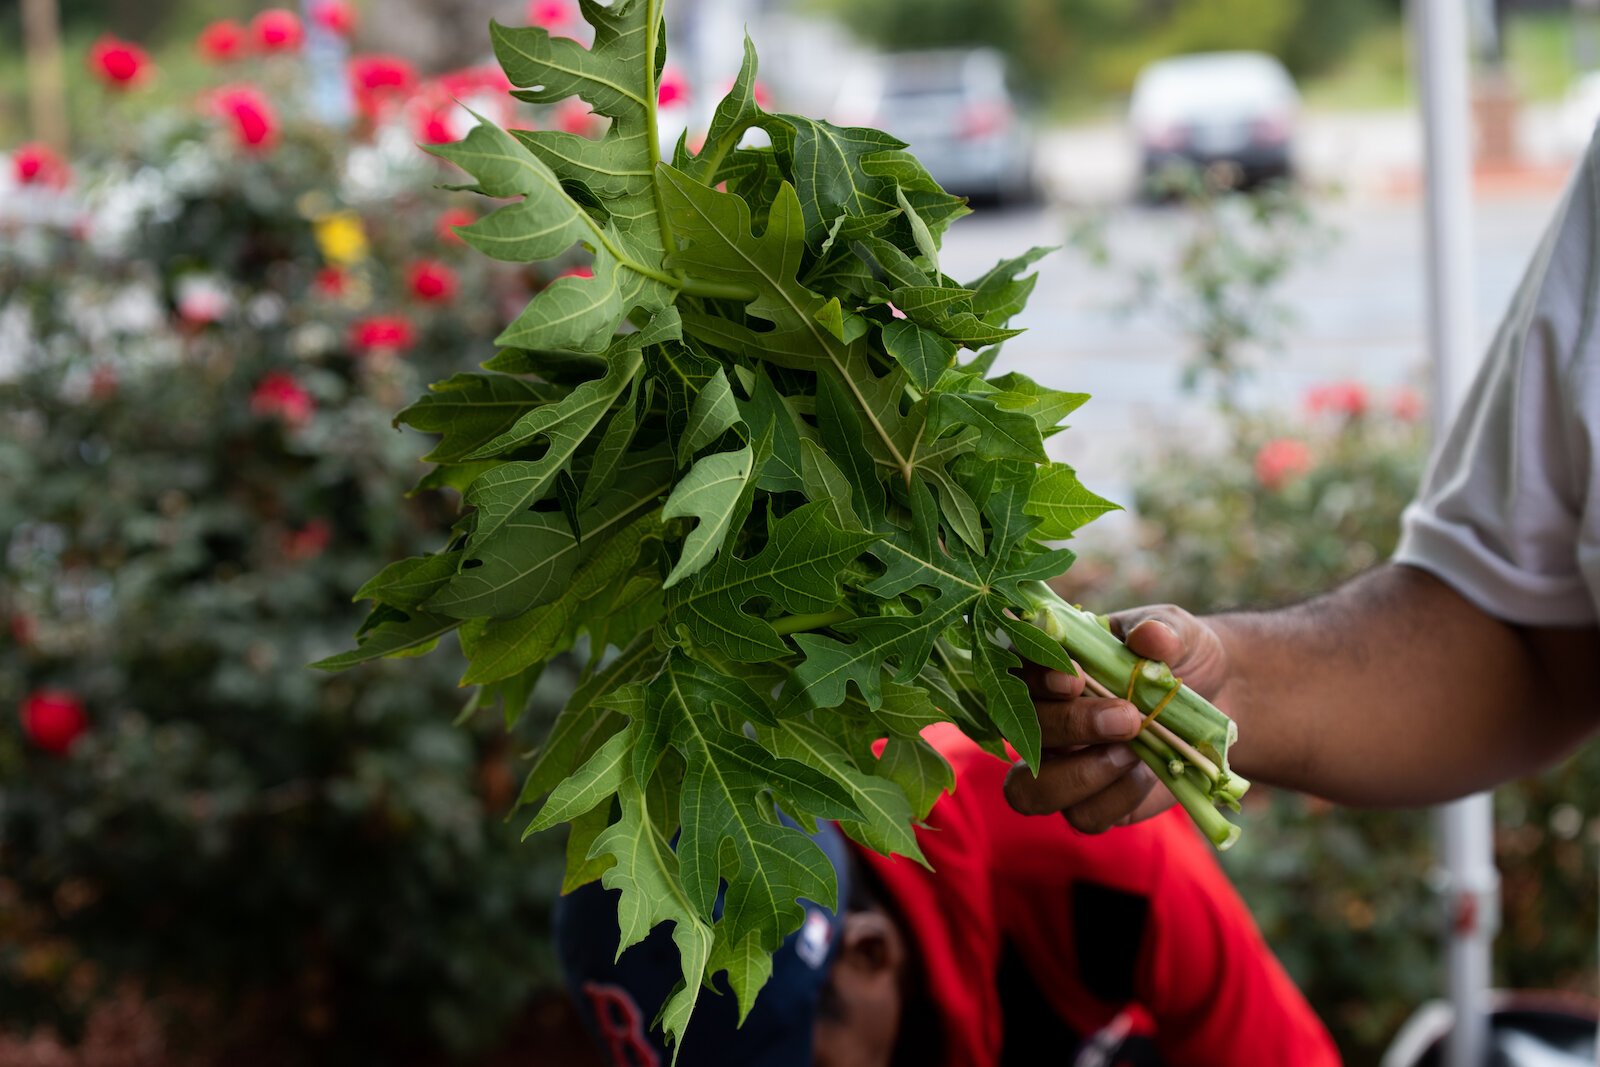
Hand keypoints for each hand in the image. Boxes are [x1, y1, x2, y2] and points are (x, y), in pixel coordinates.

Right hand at [1003, 604, 1231, 832]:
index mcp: (1047, 668)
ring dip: (1080, 775)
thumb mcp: (1179, 633)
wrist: (1218, 703)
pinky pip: (1083, 817)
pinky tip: (1149, 773)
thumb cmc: (1181, 658)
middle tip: (1128, 717)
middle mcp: (1041, 721)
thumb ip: (1163, 629)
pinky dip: (1118, 797)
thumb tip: (1151, 638)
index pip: (1016, 672)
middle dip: (1071, 725)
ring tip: (1132, 753)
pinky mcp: (1090, 805)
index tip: (1074, 676)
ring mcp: (1060, 768)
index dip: (1035, 677)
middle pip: (1021, 732)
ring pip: (1029, 791)